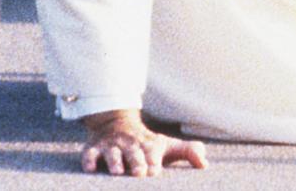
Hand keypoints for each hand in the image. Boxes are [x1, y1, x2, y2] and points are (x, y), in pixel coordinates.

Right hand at [81, 109, 208, 176]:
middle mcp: (131, 144)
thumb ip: (189, 152)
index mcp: (149, 144)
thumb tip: (205, 164)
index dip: (154, 161)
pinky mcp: (94, 148)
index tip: (155, 170)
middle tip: (140, 173)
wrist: (117, 124)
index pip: (152, 152)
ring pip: (112, 153)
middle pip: (134, 152)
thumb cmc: (148, 143)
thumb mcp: (168, 145)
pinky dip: (89, 160)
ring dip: (114, 161)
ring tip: (117, 172)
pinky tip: (90, 169)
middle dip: (136, 161)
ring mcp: (112, 145)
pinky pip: (89, 154)